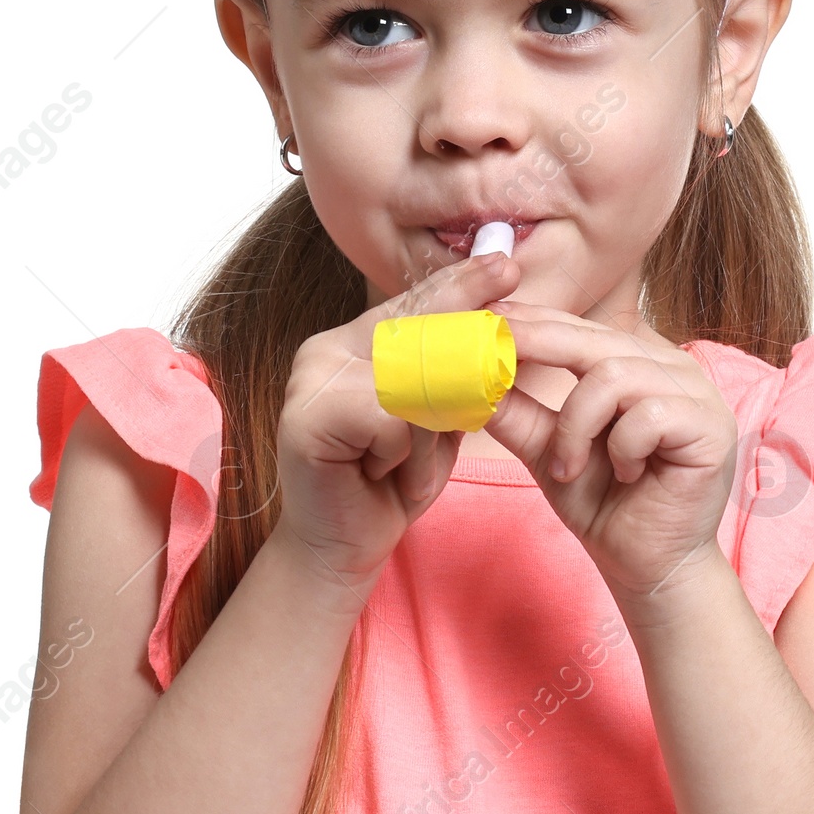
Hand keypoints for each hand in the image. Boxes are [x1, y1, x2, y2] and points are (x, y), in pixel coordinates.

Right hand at [271, 248, 522, 609]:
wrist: (341, 548)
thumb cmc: (391, 482)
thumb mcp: (436, 418)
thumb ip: (453, 373)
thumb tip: (498, 321)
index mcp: (353, 342)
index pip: (418, 303)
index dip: (463, 285)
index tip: (506, 264)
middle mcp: (325, 349)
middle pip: (419, 333)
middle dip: (460, 370)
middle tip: (461, 408)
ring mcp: (311, 379)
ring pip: (414, 381)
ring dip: (428, 434)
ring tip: (398, 466)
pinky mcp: (307, 416)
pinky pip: (395, 420)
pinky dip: (405, 454)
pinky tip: (377, 474)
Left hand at [482, 306, 738, 609]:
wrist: (646, 566)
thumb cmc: (605, 505)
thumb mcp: (549, 451)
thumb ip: (519, 413)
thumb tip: (472, 376)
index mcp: (637, 362)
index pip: (580, 328)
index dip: (534, 321)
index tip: (487, 320)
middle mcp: (671, 367)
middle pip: (595, 339)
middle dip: (538, 344)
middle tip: (493, 358)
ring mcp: (697, 393)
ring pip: (615, 376)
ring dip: (577, 426)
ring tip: (569, 467)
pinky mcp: (711, 426)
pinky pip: (647, 415)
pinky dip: (621, 449)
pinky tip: (627, 475)